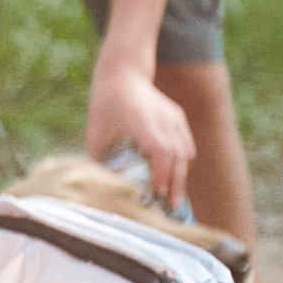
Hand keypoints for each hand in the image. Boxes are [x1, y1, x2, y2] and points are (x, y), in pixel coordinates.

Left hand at [85, 58, 195, 205]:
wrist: (123, 75)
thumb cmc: (105, 107)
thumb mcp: (96, 134)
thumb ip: (102, 160)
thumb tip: (106, 187)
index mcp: (142, 121)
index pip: (160, 150)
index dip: (161, 173)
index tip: (156, 193)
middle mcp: (163, 118)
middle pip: (177, 155)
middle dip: (175, 182)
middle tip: (172, 207)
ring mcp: (173, 117)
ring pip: (185, 150)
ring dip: (181, 175)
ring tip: (174, 198)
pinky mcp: (178, 117)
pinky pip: (185, 144)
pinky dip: (183, 163)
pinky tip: (175, 179)